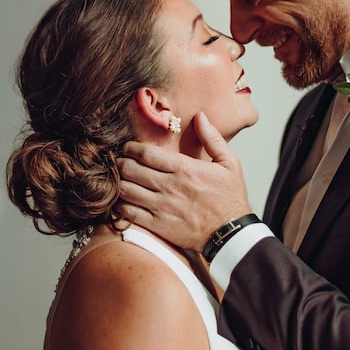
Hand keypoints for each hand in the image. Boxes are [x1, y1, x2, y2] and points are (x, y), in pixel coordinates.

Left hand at [118, 113, 252, 250]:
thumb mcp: (229, 163)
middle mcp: (170, 187)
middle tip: (119, 162)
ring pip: (126, 190)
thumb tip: (200, 116)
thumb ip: (212, 138)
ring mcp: (162, 207)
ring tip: (119, 179)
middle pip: (131, 170)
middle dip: (120, 163)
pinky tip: (122, 200)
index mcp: (185, 169)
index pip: (147, 153)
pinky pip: (129, 213)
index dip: (131, 148)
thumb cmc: (230, 198)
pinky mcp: (158, 226)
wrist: (231, 233)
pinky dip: (120, 205)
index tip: (128, 148)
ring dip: (118, 183)